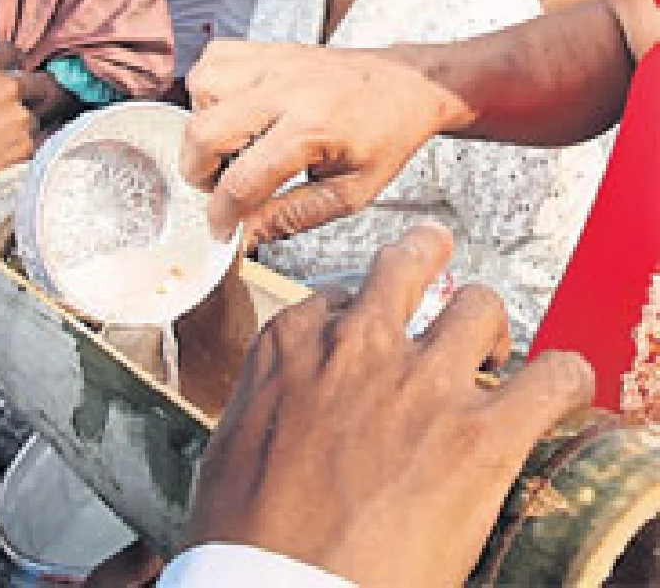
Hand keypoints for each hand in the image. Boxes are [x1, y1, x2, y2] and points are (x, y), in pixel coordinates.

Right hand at [0, 43, 33, 216]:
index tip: (14, 68)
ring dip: (27, 120)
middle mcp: (6, 88)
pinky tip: (4, 150)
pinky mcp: (23, 147)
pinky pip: (35, 141)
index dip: (12, 60)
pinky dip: (24, 144)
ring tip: (3, 134)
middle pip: (39, 81)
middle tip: (24, 101)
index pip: (12, 52)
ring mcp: (17, 118)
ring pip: (37, 114)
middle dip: (34, 88)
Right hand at [183, 40, 456, 241]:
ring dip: (204, 124)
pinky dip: (209, 89)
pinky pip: (212, 60)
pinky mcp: (267, 48)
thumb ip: (293, 215)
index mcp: (311, 128)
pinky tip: (232, 109)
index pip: (242, 180)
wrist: (406, 84)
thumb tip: (246, 234)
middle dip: (197, 172)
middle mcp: (284, 89)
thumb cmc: (386, 135)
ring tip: (230, 144)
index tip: (222, 229)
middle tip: (219, 187)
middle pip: (205, 131)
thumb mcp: (352, 192)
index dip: (222, 214)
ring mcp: (272, 62)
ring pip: (201, 89)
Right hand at [183, 225, 593, 586]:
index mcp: (292, 344)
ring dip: (491, 326)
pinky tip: (564, 389)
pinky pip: (550, 378)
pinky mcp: (480, 438)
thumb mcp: (233, 441)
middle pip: (407, 262)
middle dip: (430, 262)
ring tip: (497, 355)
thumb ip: (271, 402)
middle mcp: (358, 344)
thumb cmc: (242, 536)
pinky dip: (565, 379)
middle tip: (443, 290)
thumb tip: (287, 416)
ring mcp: (421, 384)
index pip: (338, 293)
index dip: (361, 317)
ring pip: (479, 303)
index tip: (373, 339)